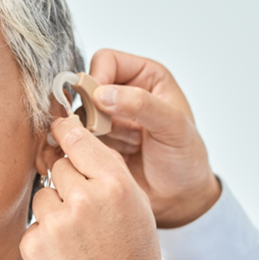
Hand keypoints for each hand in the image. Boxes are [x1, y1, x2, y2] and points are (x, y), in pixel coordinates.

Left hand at [21, 116, 160, 259]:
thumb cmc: (131, 255)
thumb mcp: (136, 207)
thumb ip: (108, 174)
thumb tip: (75, 145)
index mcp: (115, 185)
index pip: (79, 142)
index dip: (66, 132)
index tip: (57, 127)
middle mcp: (84, 199)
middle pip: (58, 169)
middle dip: (67, 185)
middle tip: (82, 212)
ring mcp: (56, 223)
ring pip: (43, 197)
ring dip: (54, 213)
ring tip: (74, 240)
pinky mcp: (34, 245)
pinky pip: (33, 227)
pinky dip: (43, 238)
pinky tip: (62, 256)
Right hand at [89, 49, 220, 227]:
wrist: (178, 198)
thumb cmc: (186, 160)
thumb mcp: (173, 127)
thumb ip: (141, 105)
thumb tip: (101, 94)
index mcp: (144, 78)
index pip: (106, 61)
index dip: (97, 79)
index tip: (98, 103)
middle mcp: (121, 95)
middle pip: (84, 88)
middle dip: (87, 110)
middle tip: (99, 131)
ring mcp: (105, 121)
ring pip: (75, 115)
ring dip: (83, 133)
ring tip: (106, 149)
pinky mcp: (94, 145)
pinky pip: (73, 139)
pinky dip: (77, 148)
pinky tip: (96, 159)